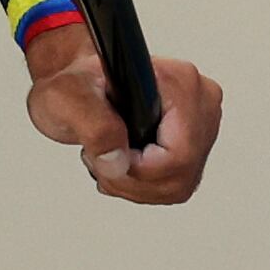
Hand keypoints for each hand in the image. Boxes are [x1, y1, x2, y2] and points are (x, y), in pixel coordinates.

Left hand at [24, 35, 223, 202]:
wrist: (76, 86)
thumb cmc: (74, 83)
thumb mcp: (71, 97)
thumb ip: (96, 128)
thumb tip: (117, 162)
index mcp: (179, 82)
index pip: (180, 153)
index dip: (141, 169)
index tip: (111, 158)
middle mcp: (198, 103)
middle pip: (181, 174)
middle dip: (133, 181)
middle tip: (101, 161)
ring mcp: (199, 126)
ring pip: (178, 185)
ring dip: (134, 186)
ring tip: (107, 162)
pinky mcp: (190, 145)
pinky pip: (174, 186)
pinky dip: (142, 187)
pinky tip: (121, 166)